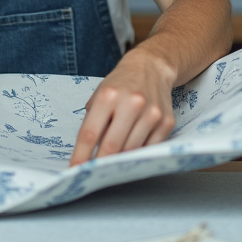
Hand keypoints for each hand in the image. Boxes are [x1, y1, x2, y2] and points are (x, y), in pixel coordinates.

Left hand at [69, 49, 175, 165]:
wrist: (151, 68)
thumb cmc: (121, 84)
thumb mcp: (100, 95)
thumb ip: (93, 121)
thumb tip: (87, 155)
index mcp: (109, 95)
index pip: (90, 133)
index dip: (81, 155)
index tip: (75, 170)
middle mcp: (132, 103)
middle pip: (112, 146)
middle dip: (100, 163)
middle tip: (92, 173)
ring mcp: (151, 113)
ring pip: (131, 150)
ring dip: (119, 160)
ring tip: (112, 162)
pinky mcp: (166, 122)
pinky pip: (148, 149)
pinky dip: (137, 154)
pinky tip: (131, 151)